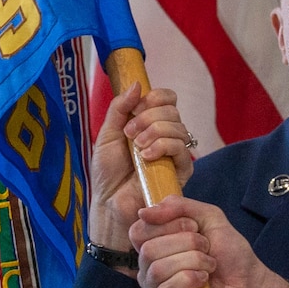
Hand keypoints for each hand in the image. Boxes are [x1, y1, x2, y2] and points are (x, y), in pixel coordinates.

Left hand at [89, 85, 194, 257]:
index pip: (167, 99)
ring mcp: (175, 154)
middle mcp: (166, 136)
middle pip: (172, 110)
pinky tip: (146, 157)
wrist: (109, 203)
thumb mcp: (107, 134)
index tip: (136, 108)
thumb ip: (119, 108)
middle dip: (148, 116)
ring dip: (154, 131)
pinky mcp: (181, 171)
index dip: (155, 97)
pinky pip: (181, 148)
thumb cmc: (108, 174)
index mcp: (151, 124)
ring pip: (178, 127)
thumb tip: (136, 84)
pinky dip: (162, 146)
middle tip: (130, 134)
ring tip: (136, 148)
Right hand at [131, 196, 288, 287]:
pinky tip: (202, 283)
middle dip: (186, 244)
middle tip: (207, 251)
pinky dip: (186, 282)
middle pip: (148, 250)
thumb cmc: (231, 257)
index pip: (138, 231)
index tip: (194, 227)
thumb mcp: (209, 218)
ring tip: (209, 268)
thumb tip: (143, 212)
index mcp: (154, 247)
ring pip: (157, 270)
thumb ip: (179, 207)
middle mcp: (148, 271)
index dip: (167, 225)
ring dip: (192, 263)